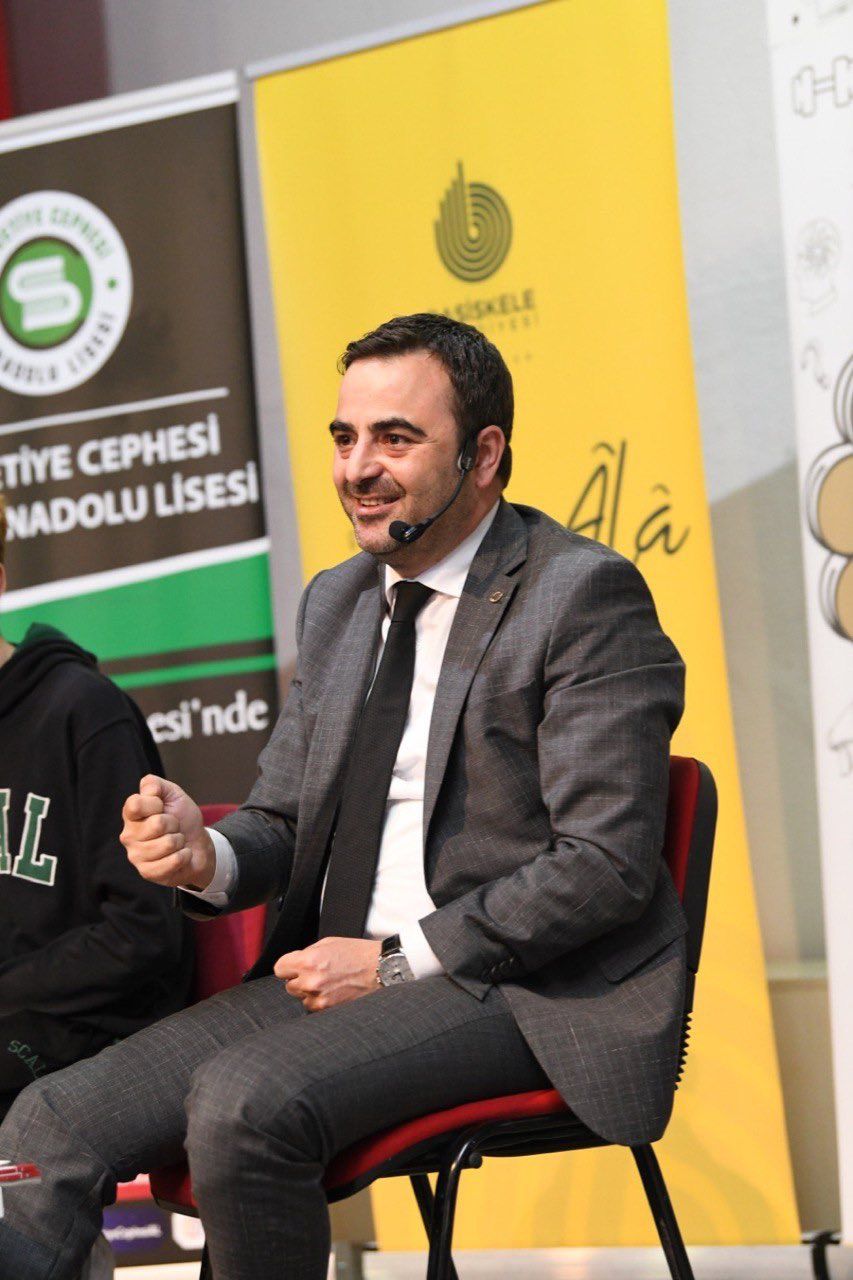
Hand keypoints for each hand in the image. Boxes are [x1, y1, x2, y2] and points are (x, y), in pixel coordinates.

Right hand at [120, 775, 215, 889]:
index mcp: (131, 815)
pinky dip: (184, 856)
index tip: (162, 807)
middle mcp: (128, 835)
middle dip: (174, 824)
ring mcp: (136, 856)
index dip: (156, 803)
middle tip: (173, 828)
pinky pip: (173, 861)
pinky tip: (179, 855)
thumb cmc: (182, 819)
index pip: (135, 804)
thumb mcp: (173, 795)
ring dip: (179, 841)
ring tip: (176, 842)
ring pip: (167, 843)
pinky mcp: (148, 872)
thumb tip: (147, 790)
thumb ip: (156, 784)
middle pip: (157, 824)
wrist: (198, 845)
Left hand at [274, 937, 382, 1011]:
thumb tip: (294, 964)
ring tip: (330, 983)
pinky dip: (320, 1001)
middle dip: (300, 979)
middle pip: (289, 985)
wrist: (382, 969)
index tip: (293, 967)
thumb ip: (307, 953)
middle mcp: (311, 981)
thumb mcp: (329, 943)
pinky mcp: (328, 1010)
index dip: (287, 967)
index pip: (279, 968)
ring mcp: (319, 998)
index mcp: (309, 960)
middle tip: (318, 974)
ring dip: (310, 992)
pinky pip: (313, 1008)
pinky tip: (335, 992)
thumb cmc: (358, 954)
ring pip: (301, 998)